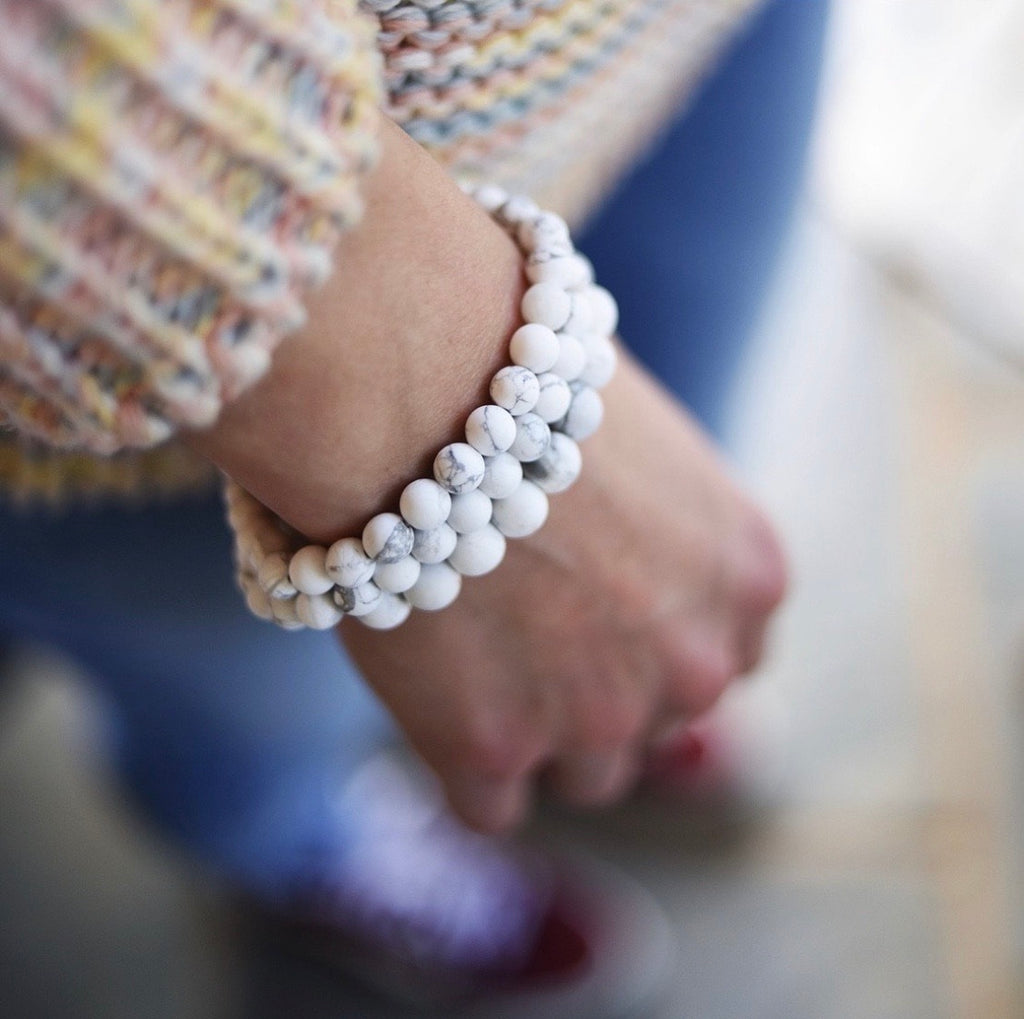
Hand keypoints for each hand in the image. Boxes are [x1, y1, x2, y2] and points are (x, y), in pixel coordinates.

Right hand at [342, 346, 786, 831]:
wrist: (419, 392)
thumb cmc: (526, 388)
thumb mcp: (644, 455)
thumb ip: (667, 543)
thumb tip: (628, 585)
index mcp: (747, 578)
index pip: (726, 658)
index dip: (655, 641)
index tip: (599, 616)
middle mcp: (695, 665)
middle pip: (656, 722)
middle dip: (598, 688)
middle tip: (523, 628)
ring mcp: (598, 719)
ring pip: (584, 773)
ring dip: (536, 729)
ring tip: (471, 646)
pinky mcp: (494, 750)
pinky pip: (491, 803)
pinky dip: (459, 757)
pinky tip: (429, 684)